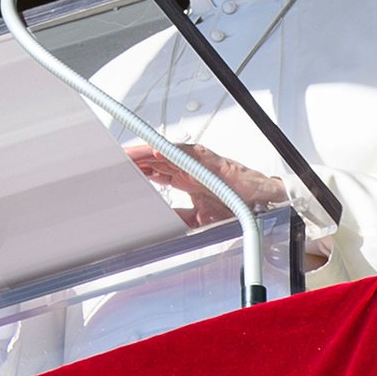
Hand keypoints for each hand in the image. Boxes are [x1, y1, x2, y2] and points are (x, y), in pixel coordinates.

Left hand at [126, 143, 286, 228]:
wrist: (262, 202)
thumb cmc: (236, 204)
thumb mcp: (200, 218)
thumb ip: (181, 217)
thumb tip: (163, 224)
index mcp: (186, 178)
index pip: (156, 170)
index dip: (138, 168)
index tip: (119, 168)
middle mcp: (190, 167)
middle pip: (156, 158)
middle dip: (135, 158)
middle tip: (114, 157)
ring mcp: (200, 162)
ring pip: (167, 152)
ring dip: (146, 151)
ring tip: (127, 153)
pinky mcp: (212, 160)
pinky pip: (188, 153)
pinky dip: (171, 151)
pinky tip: (155, 152)